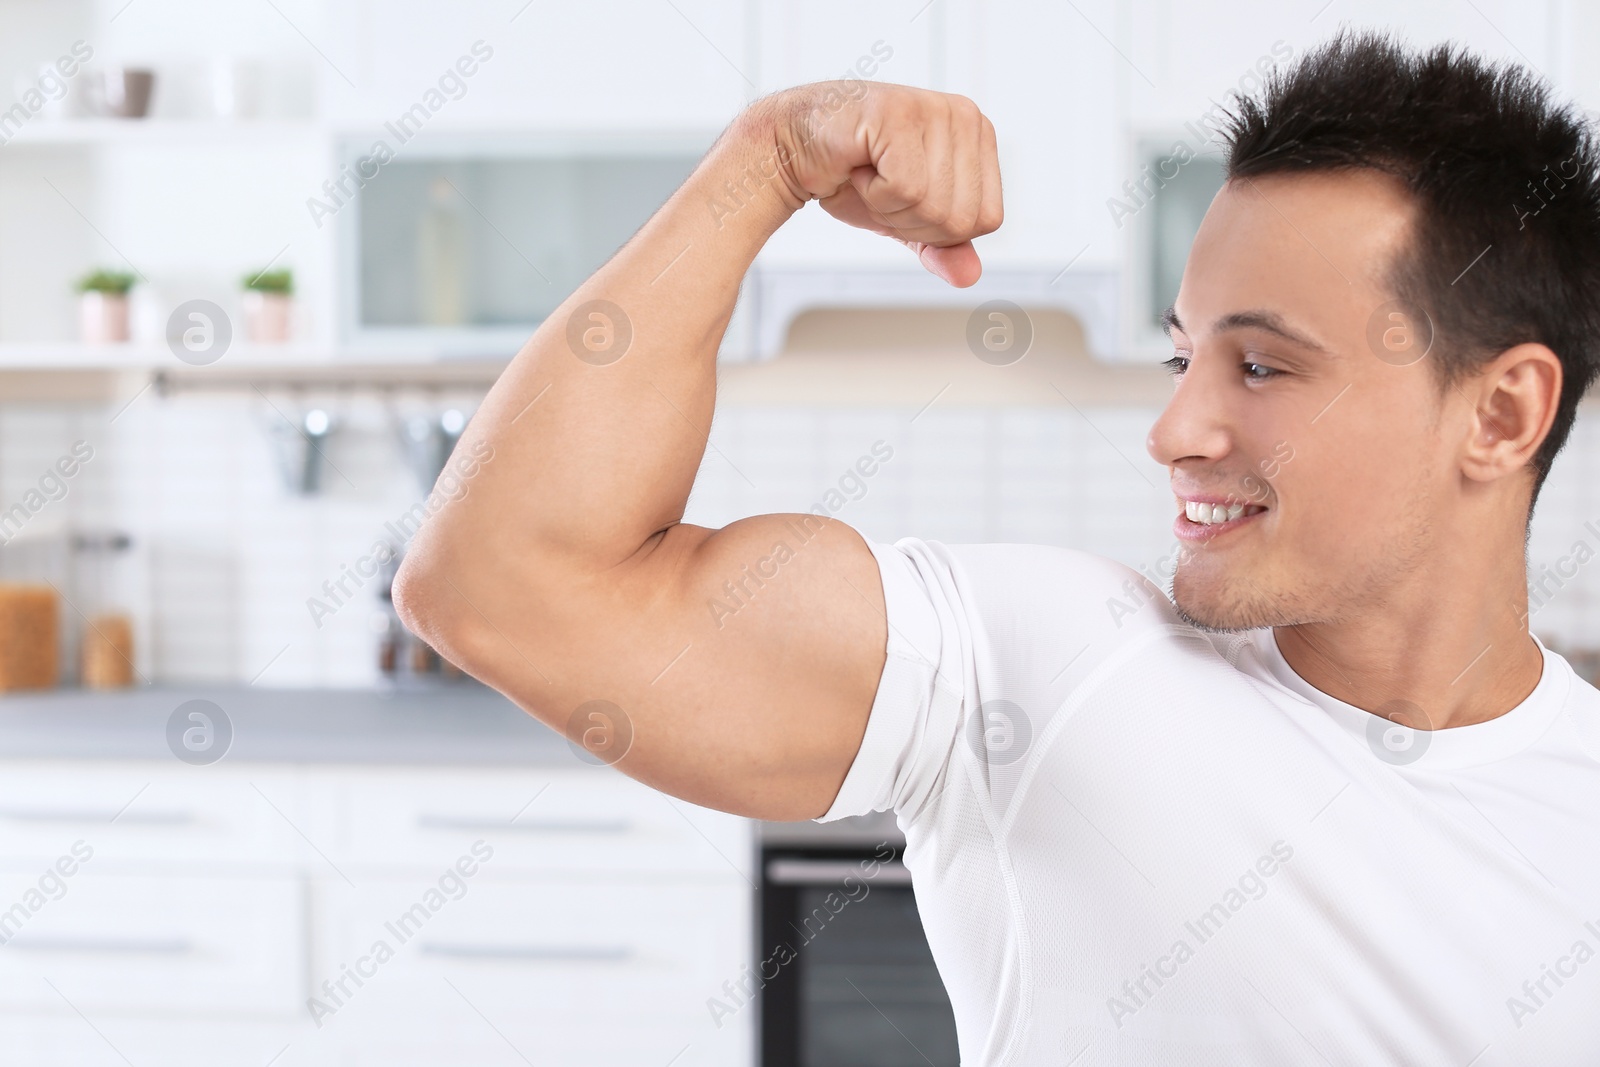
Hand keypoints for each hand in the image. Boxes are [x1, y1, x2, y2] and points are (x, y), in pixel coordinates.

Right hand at [765, 81, 1002, 287]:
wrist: (797, 150)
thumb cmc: (853, 176)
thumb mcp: (908, 221)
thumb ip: (942, 247)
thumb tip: (970, 276)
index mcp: (979, 138)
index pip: (987, 220)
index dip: (940, 232)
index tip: (905, 200)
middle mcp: (966, 117)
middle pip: (961, 219)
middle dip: (911, 221)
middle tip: (882, 187)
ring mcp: (936, 110)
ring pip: (934, 205)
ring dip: (888, 207)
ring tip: (870, 175)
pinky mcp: (902, 113)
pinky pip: (904, 188)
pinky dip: (873, 192)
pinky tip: (859, 165)